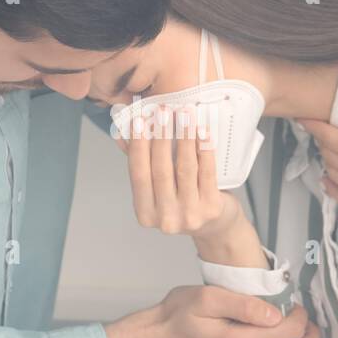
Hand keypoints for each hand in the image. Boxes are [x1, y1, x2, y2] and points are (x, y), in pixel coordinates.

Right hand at [119, 105, 245, 240]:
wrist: (215, 227)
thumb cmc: (183, 202)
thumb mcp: (158, 188)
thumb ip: (142, 163)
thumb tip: (122, 133)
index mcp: (145, 213)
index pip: (138, 174)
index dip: (138, 146)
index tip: (140, 120)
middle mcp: (165, 218)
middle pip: (161, 171)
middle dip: (161, 137)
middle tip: (163, 111)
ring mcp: (189, 215)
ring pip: (184, 169)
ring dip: (184, 138)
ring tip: (184, 115)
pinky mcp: (211, 209)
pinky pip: (207, 172)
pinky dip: (204, 149)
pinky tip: (202, 131)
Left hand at [300, 78, 337, 247]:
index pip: (332, 137)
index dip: (315, 125)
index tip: (299, 116)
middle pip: (330, 154)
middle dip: (321, 139)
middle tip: (314, 127)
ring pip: (334, 173)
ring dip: (326, 159)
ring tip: (322, 148)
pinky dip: (331, 187)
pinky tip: (326, 183)